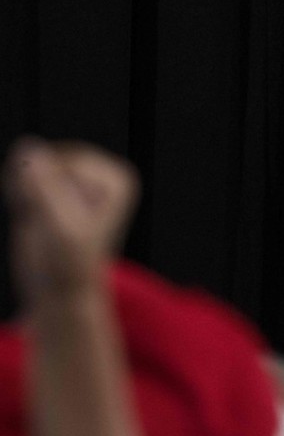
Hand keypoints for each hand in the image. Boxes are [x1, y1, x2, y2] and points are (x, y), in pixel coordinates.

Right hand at [4, 138, 138, 304]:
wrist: (59, 289)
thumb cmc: (67, 263)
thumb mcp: (60, 226)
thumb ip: (45, 185)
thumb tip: (29, 146)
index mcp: (116, 177)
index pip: (69, 163)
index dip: (56, 194)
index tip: (68, 223)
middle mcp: (98, 171)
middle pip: (45, 157)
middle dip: (36, 191)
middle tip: (50, 224)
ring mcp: (73, 175)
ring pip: (26, 163)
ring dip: (23, 194)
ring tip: (42, 221)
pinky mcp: (48, 183)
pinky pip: (15, 173)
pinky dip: (16, 196)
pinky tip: (31, 217)